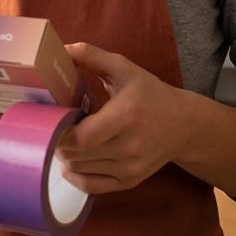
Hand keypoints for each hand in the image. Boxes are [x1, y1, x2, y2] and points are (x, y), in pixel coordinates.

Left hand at [54, 42, 188, 194]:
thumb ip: (91, 55)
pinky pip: (91, 186)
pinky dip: (75, 175)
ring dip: (65, 155)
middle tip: (53, 126)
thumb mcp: (123, 68)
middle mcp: (129, 146)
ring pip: (80, 169)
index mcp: (126, 116)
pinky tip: (72, 161)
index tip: (52, 117)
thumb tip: (61, 48)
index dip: (59, 130)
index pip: (82, 137)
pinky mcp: (130, 181)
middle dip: (57, 141)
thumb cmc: (150, 93)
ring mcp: (130, 168)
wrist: (183, 125)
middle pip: (76, 154)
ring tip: (65, 138)